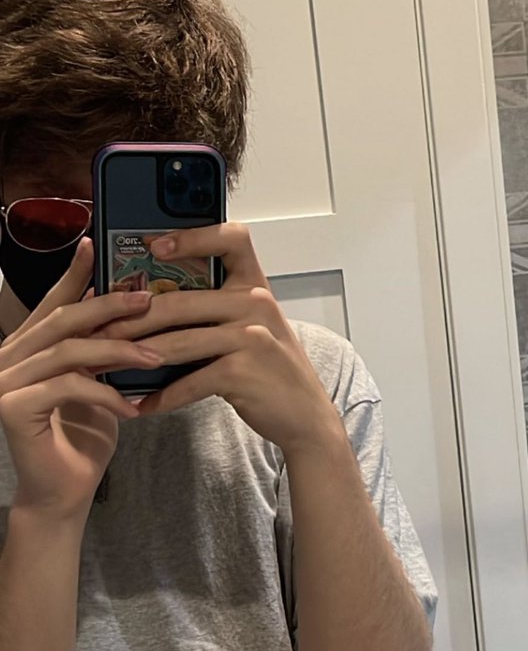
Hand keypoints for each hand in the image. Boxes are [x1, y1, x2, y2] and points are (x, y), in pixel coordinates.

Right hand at [0, 239, 162, 519]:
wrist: (63, 495)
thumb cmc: (82, 441)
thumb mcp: (97, 385)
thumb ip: (99, 351)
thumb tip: (131, 311)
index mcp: (26, 348)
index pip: (52, 304)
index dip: (74, 274)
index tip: (96, 246)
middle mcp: (7, 359)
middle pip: (62, 321)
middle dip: (109, 308)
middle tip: (147, 301)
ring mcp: (5, 382)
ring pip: (68, 352)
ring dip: (116, 352)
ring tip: (155, 358)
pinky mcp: (12, 407)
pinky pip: (67, 387)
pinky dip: (104, 394)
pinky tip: (132, 407)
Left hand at [104, 224, 343, 456]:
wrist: (304, 414)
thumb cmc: (269, 368)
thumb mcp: (251, 325)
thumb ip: (216, 307)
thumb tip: (151, 300)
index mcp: (254, 284)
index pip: (232, 238)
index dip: (193, 236)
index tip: (156, 246)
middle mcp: (256, 303)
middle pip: (182, 300)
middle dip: (133, 317)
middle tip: (100, 327)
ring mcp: (251, 337)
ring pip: (179, 340)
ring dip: (137, 356)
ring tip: (108, 365)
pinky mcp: (243, 372)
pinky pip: (190, 381)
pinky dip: (163, 397)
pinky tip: (143, 405)